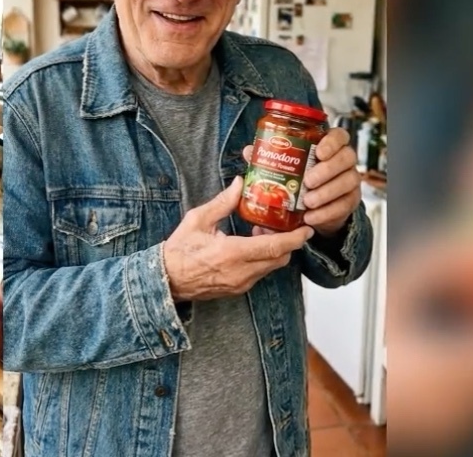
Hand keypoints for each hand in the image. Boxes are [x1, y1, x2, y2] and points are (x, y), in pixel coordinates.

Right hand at [162, 177, 313, 300]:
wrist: (166, 279)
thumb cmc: (179, 250)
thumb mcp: (198, 220)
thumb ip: (222, 203)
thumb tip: (239, 183)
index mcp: (232, 253)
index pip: (274, 247)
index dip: (295, 239)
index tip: (307, 229)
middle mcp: (241, 272)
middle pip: (280, 258)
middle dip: (287, 242)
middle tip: (282, 224)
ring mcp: (241, 284)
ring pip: (271, 267)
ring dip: (274, 250)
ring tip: (261, 231)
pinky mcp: (238, 290)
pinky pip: (260, 274)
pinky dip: (263, 259)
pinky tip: (251, 246)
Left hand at [242, 126, 359, 235]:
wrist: (312, 208)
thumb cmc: (297, 179)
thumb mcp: (283, 168)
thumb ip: (269, 157)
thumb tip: (249, 151)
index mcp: (328, 146)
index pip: (339, 136)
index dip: (332, 142)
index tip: (319, 152)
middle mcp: (343, 161)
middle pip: (347, 157)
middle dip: (327, 169)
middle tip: (308, 181)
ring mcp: (350, 180)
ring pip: (349, 180)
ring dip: (327, 192)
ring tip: (307, 202)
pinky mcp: (350, 201)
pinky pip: (344, 205)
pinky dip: (327, 212)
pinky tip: (311, 217)